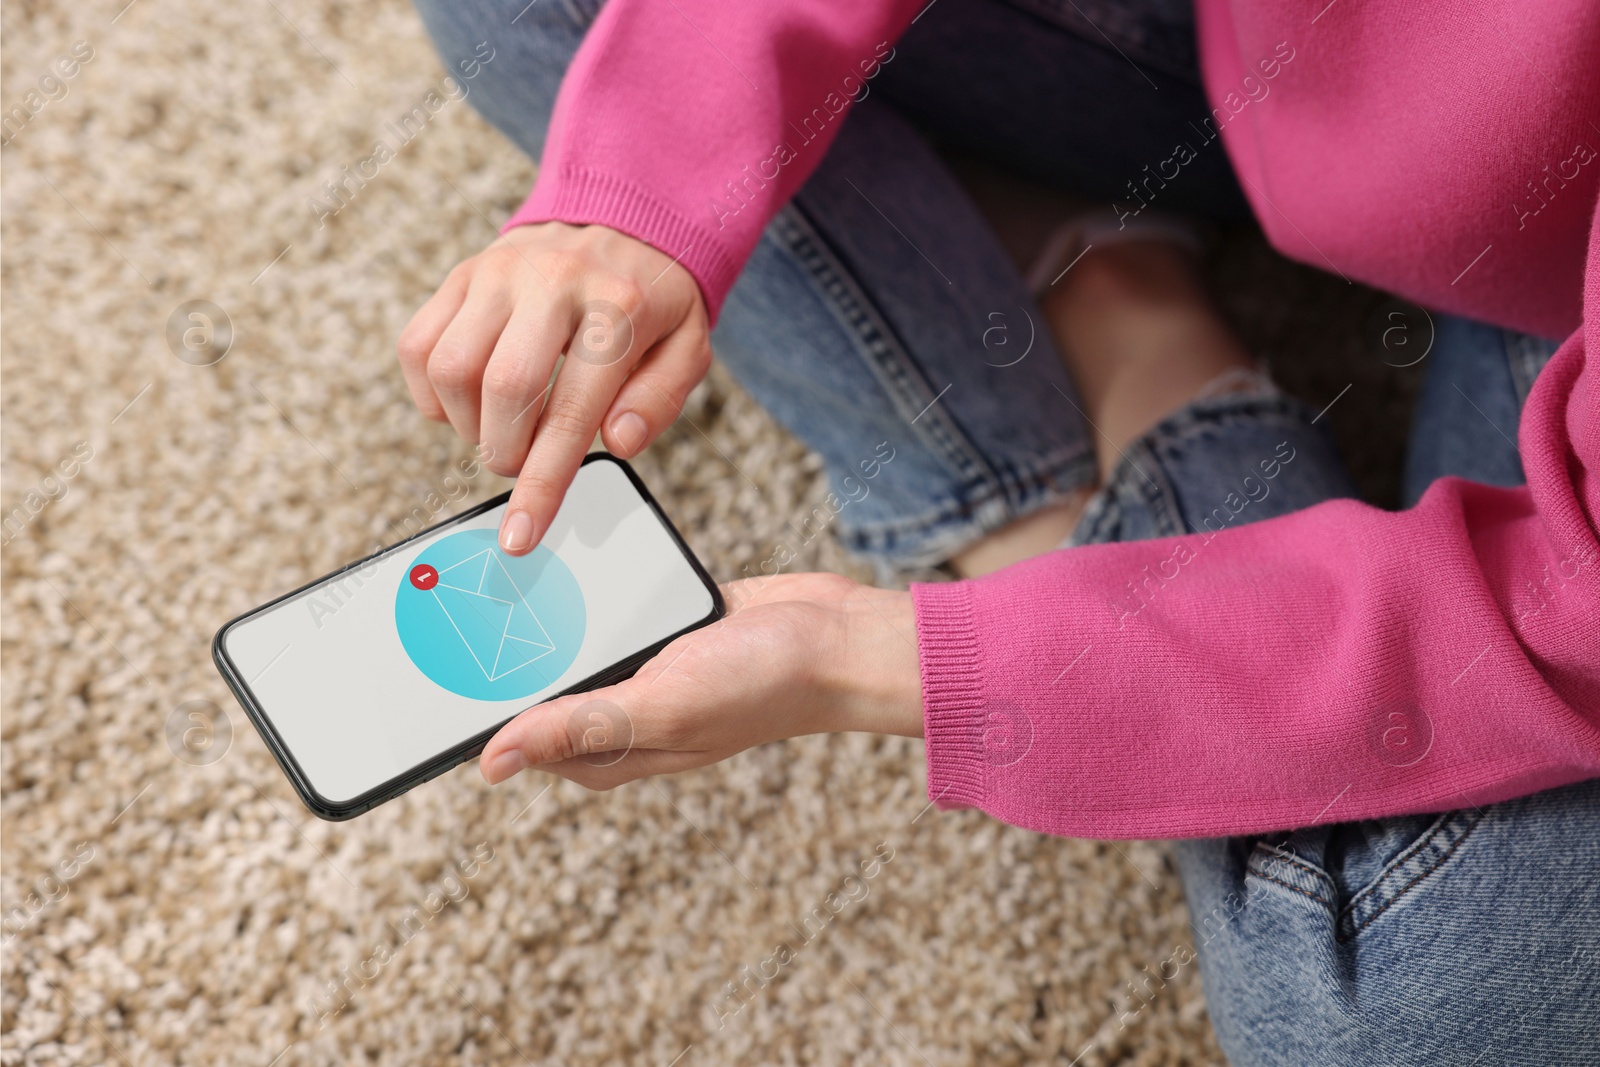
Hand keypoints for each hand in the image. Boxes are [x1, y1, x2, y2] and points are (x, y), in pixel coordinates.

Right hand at [398, 222, 711, 553]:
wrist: (623, 221)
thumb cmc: (654, 302)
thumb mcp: (686, 348)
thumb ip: (659, 400)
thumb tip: (618, 443)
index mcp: (617, 307)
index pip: (572, 410)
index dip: (542, 483)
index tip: (520, 536)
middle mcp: (552, 281)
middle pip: (502, 389)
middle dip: (506, 452)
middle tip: (524, 461)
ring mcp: (499, 272)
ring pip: (450, 368)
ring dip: (468, 425)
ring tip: (501, 427)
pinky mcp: (463, 274)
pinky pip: (418, 346)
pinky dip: (432, 394)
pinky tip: (470, 401)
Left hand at [478, 573, 924, 789]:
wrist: (837, 635)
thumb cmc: (762, 685)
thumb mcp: (662, 707)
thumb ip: (578, 728)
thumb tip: (492, 762)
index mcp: (606, 749)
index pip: (512, 737)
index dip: (462, 709)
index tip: (412, 670)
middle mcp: (615, 710)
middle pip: (531, 683)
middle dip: (488, 648)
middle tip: (437, 598)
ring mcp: (636, 663)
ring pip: (564, 637)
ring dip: (537, 607)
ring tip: (483, 567)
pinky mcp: (656, 621)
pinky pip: (602, 602)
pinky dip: (581, 582)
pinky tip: (557, 550)